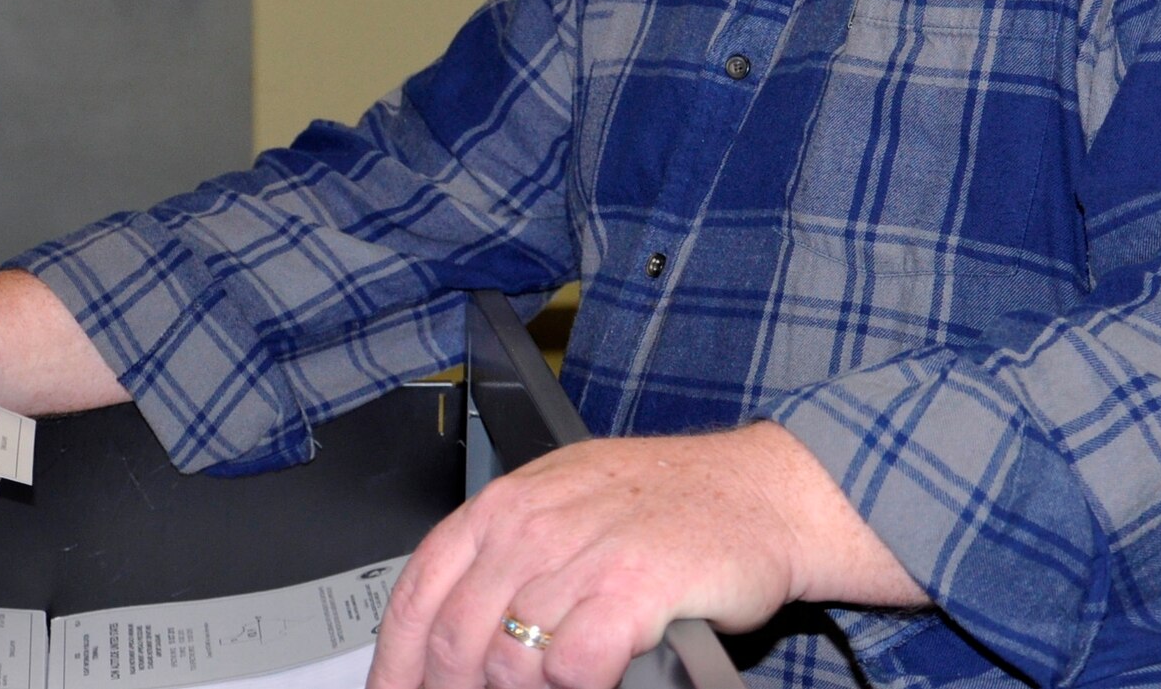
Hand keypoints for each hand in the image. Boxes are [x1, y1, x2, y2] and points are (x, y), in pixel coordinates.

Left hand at [367, 423, 924, 688]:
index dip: (396, 662)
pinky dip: (574, 684)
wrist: (764, 490)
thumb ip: (507, 557)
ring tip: (553, 684)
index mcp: (507, 502)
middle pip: (453, 640)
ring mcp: (581, 555)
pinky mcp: (631, 588)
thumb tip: (449, 636)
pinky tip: (593, 676)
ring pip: (506, 661)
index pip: (419, 591)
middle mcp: (533, 524)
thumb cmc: (671, 503)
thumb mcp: (568, 506)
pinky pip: (570, 668)